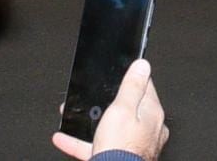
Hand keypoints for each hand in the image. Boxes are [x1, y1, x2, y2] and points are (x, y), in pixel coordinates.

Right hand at [52, 59, 168, 160]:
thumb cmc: (121, 148)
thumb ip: (131, 86)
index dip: (130, 76)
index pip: (145, 86)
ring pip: (111, 127)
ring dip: (93, 121)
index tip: (121, 71)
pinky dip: (82, 141)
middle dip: (108, 100)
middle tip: (96, 94)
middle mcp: (147, 129)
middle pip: (127, 107)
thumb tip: (142, 65)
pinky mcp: (119, 157)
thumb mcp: (122, 109)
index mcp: (151, 113)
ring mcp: (134, 144)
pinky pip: (98, 145)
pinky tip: (65, 138)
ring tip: (77, 115)